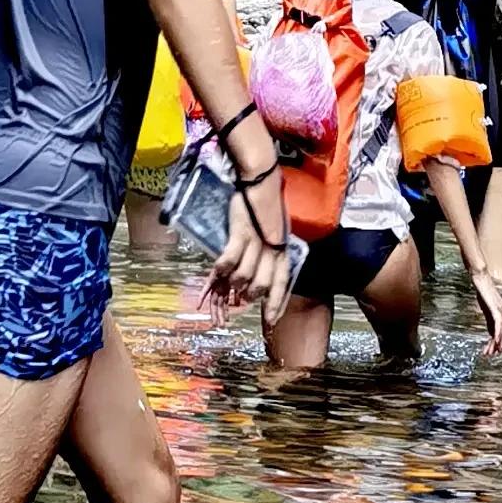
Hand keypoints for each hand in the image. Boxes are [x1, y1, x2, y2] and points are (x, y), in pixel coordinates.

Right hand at [208, 178, 297, 320]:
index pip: (283, 283)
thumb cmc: (265, 206)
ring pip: (245, 275)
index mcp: (284, 248)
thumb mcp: (275, 231)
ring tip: (229, 280)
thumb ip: (270, 251)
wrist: (260, 181)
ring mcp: (257, 241)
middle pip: (262, 284)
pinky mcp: (242, 232)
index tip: (270, 321)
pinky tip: (217, 269)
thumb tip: (261, 273)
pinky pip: (230, 258)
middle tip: (240, 296)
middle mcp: (273, 248)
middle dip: (249, 295)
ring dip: (234, 281)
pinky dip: (222, 267)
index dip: (276, 304)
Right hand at [470, 266, 501, 353]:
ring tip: (491, 352)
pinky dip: (498, 334)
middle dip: (499, 345)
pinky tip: (495, 342)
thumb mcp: (485, 307)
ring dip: (497, 343)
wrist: (480, 277)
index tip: (493, 351)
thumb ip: (489, 317)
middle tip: (492, 355)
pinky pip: (499, 324)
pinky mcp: (496, 308)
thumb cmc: (482, 290)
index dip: (499, 342)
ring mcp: (501, 310)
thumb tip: (489, 328)